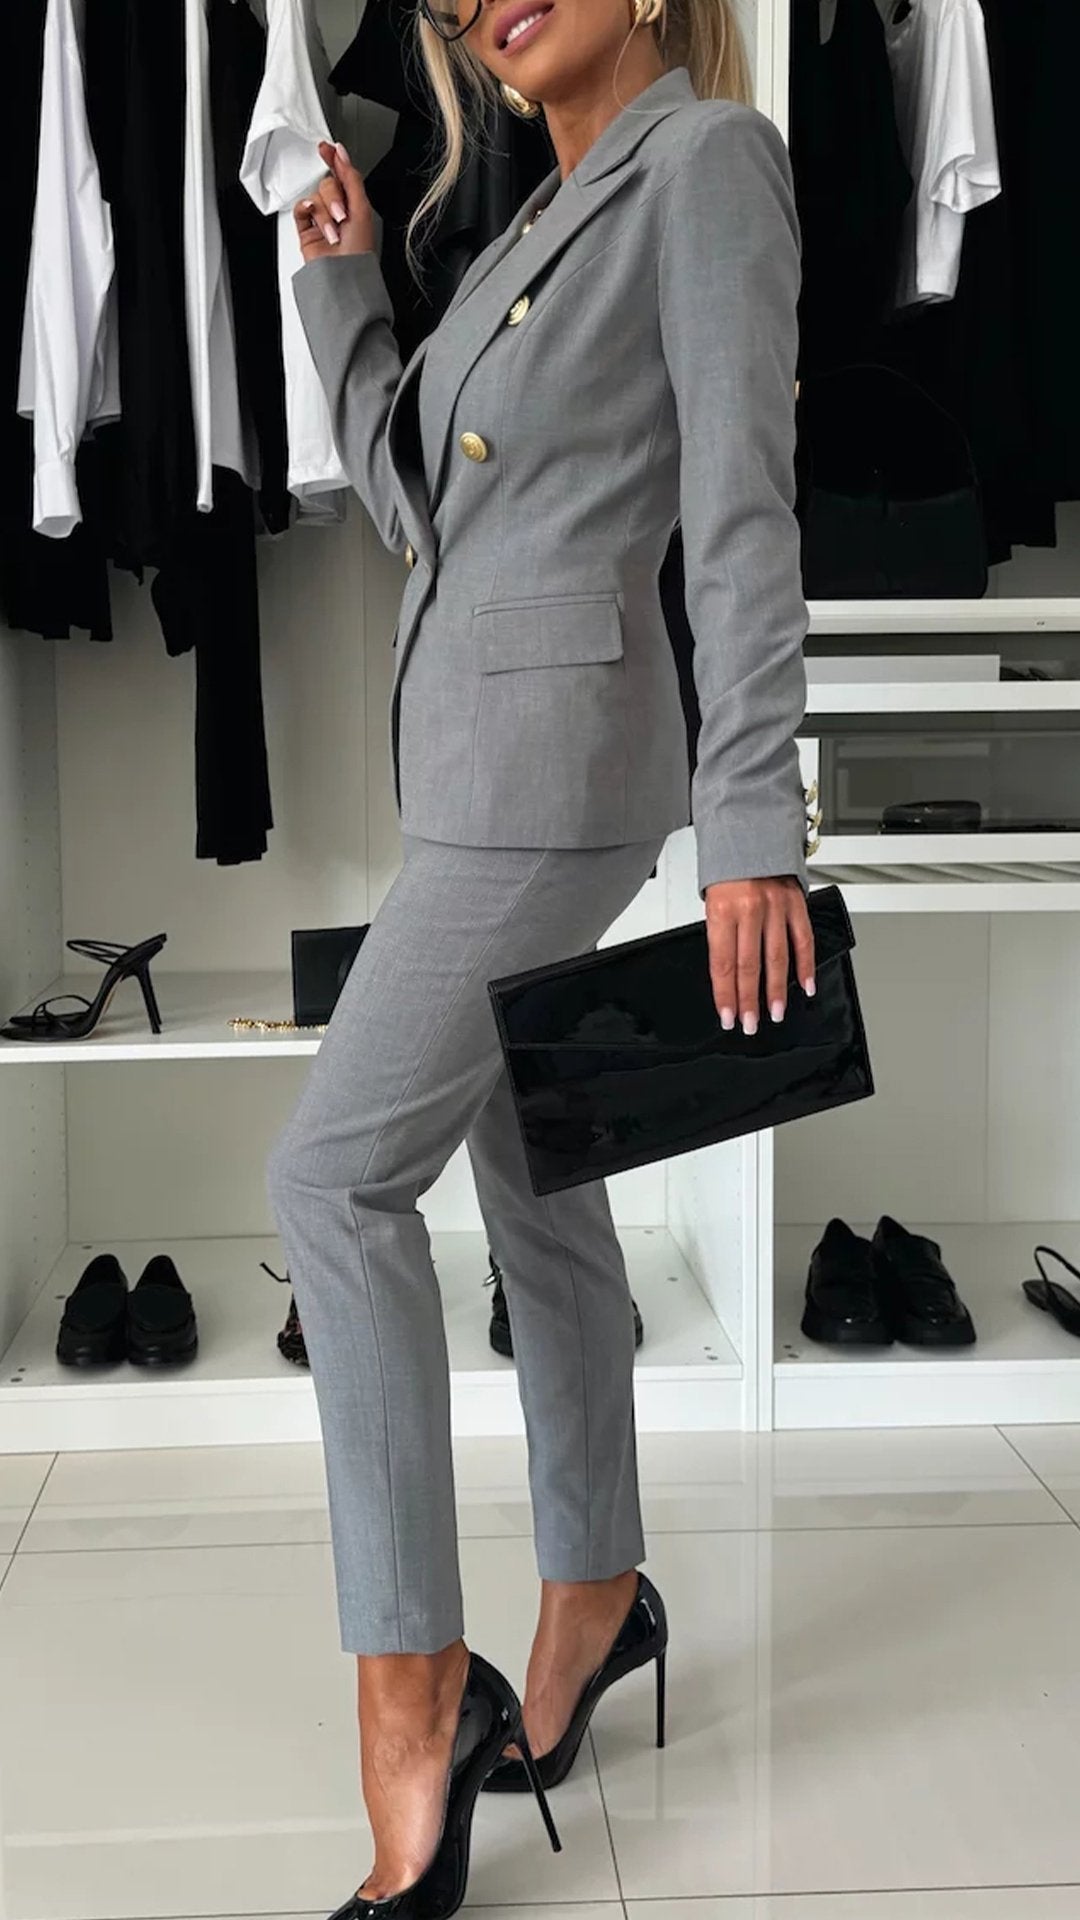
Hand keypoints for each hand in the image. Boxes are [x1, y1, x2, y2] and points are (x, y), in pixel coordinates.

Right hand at [293, 140, 375, 261]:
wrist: (342, 275)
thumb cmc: (358, 251)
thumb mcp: (361, 207)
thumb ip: (351, 178)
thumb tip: (341, 153)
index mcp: (354, 204)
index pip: (342, 175)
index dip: (334, 159)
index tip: (326, 147)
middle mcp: (337, 209)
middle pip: (327, 184)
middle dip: (334, 198)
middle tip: (341, 215)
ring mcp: (321, 219)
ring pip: (315, 196)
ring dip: (324, 212)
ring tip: (333, 231)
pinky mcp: (306, 228)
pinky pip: (300, 208)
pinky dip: (306, 209)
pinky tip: (313, 217)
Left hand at [704, 876, 815, 1034]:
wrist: (751, 831)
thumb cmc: (728, 870)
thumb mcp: (713, 901)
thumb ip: (721, 935)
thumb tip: (727, 976)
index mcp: (722, 910)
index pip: (722, 964)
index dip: (725, 995)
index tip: (727, 1016)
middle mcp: (749, 909)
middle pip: (749, 966)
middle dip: (749, 1001)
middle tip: (750, 1024)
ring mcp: (775, 907)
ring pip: (777, 958)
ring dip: (776, 991)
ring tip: (775, 1012)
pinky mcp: (796, 903)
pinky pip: (803, 940)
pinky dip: (805, 966)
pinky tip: (805, 985)